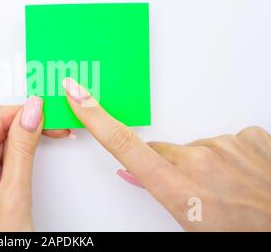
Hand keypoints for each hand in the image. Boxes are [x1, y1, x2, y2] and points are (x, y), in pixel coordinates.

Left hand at [0, 97, 68, 230]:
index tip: (48, 111)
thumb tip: (30, 111)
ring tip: (48, 144)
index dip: (25, 111)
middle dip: (26, 128)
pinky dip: (13, 161)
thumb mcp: (14, 193)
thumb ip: (22, 147)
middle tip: (56, 128)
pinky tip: (28, 164)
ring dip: (22, 144)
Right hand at [63, 78, 270, 230]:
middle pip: (165, 151)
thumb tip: (132, 171)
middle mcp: (199, 161)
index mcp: (178, 188)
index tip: (77, 92)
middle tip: (197, 193)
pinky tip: (242, 176)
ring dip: (204, 163)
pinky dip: (229, 156)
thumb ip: (157, 189)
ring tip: (226, 188)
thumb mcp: (189, 222)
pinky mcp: (249, 137)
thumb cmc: (240, 234)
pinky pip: (226, 141)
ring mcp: (226, 146)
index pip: (123, 144)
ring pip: (197, 148)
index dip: (95, 116)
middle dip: (171, 166)